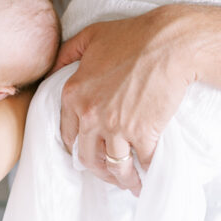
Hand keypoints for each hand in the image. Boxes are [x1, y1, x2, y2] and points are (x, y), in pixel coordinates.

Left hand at [56, 7, 193, 194]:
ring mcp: (116, 127)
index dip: (78, 148)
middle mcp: (90, 115)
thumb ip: (67, 52)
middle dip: (98, 169)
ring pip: (114, 166)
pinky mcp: (143, 134)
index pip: (68, 134)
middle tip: (108, 173)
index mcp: (73, 95)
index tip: (88, 154)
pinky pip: (143, 163)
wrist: (168, 43)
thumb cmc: (131, 36)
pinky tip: (151, 176)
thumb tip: (53, 68)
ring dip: (122, 179)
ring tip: (130, 183)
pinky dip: (147, 173)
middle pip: (88, 156)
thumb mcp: (90, 36)